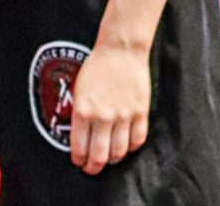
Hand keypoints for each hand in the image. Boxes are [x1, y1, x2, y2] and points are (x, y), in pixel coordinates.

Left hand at [69, 44, 150, 174]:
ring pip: (119, 152)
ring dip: (112, 159)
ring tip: (108, 158)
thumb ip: (80, 113)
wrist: (120, 50)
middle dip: (93, 167)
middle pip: (99, 156)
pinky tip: (125, 145)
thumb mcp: (79, 89)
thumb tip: (80, 135)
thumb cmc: (97, 66)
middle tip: (91, 168)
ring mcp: (123, 116)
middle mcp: (103, 116)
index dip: (79, 159)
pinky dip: (131, 147)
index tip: (79, 161)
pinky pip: (137, 140)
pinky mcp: (140, 113)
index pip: (80, 147)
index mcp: (83, 110)